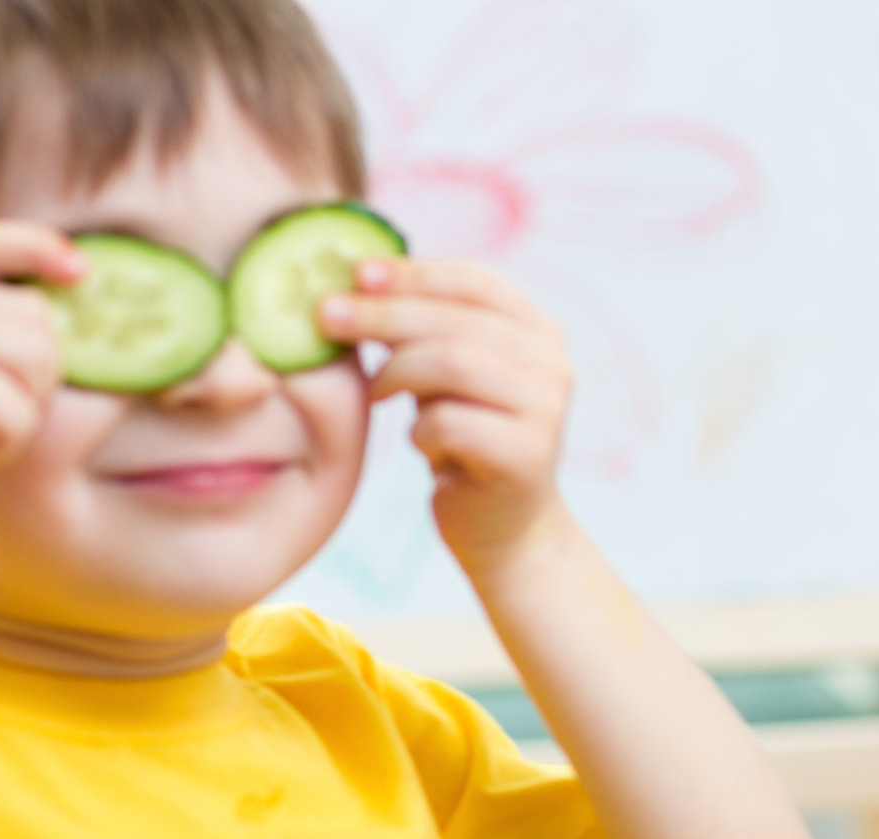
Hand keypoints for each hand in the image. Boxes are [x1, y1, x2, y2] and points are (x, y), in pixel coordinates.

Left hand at [321, 258, 573, 570]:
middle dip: (384, 314)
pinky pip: (449, 423)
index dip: (414, 273)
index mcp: (538, 330)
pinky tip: (419, 442)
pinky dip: (419, 430)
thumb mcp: (448, 372)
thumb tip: (355, 279)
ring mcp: (545, 409)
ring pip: (452, 363)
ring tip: (374, 392)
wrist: (504, 526)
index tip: (356, 272)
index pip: (476, 281)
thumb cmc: (465, 436)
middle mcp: (552, 363)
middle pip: (456, 321)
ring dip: (396, 373)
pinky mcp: (527, 455)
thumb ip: (425, 327)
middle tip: (326, 316)